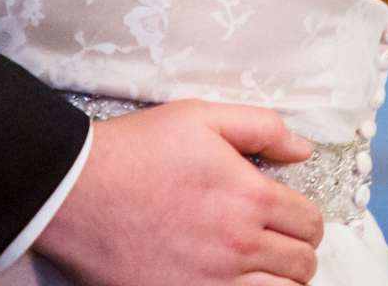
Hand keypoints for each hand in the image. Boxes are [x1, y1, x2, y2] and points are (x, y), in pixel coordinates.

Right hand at [35, 100, 324, 285]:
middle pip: (301, 265)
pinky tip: (236, 282)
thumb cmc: (136, 151)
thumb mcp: (201, 117)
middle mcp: (238, 246)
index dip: (307, 220)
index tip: (293, 218)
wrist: (77, 192)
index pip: (310, 223)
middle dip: (298, 252)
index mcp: (249, 197)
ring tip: (262, 268)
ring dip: (279, 281)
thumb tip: (301, 149)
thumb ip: (261, 127)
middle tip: (279, 243)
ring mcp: (211, 281)